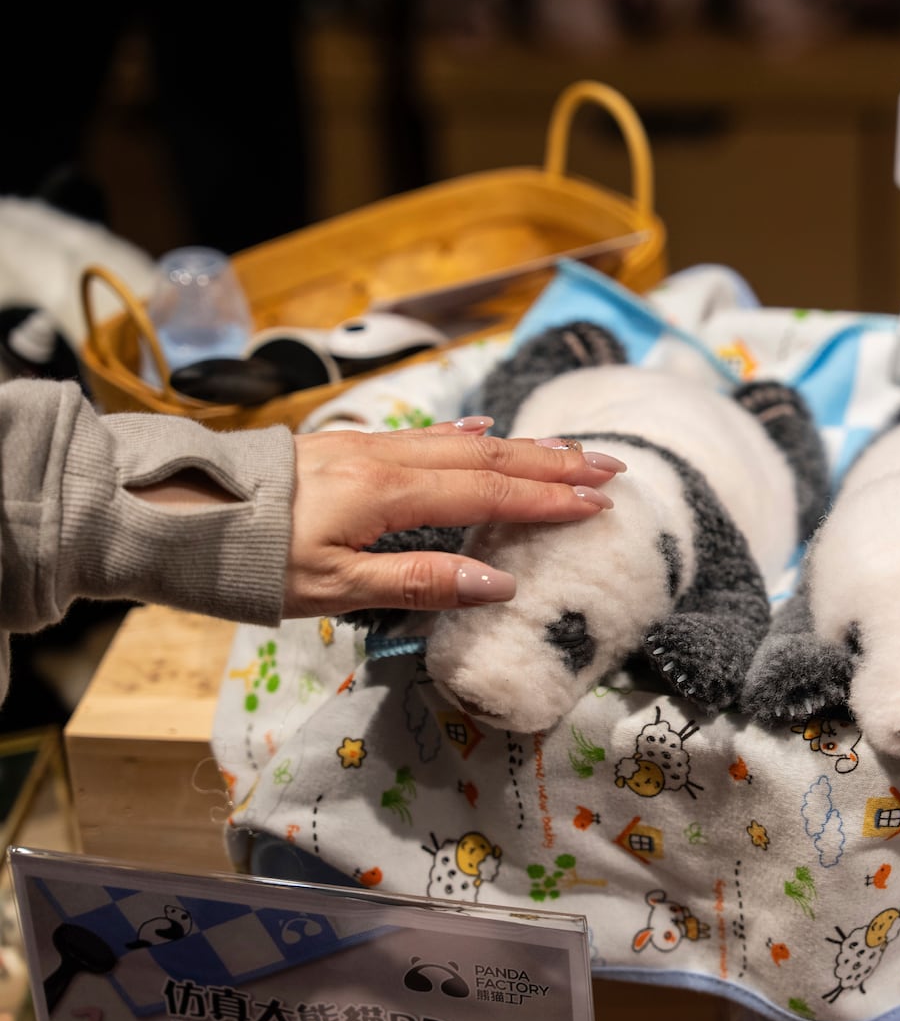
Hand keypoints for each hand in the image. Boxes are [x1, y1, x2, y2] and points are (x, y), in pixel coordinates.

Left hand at [281, 417, 622, 618]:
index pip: (489, 492)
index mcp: (389, 492)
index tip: (600, 502)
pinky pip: (426, 437)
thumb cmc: (248, 562)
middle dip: (553, 463)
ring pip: (462, 442)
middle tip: (611, 465)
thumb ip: (420, 581)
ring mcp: (366, 449)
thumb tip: (500, 581)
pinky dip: (467, 435)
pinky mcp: (346, 451)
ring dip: (521, 447)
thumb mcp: (332, 589)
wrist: (168, 510)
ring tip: (568, 451)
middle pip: (488, 456)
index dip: (548, 499)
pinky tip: (482, 431)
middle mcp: (387, 459)